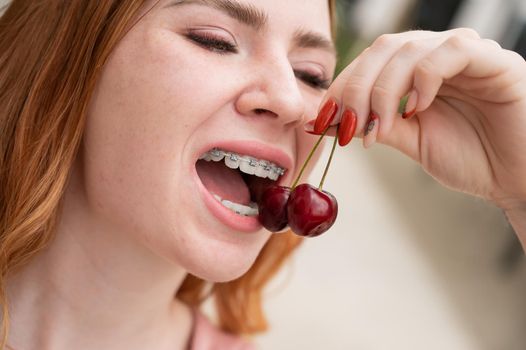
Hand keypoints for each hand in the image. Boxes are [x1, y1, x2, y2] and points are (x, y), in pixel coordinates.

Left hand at [308, 28, 525, 238]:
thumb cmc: (471, 157)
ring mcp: (465, 54)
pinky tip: (418, 108)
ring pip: (408, 48)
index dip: (341, 87)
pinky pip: (451, 52)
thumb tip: (331, 121)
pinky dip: (425, 79)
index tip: (321, 120)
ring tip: (380, 127)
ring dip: (383, 90)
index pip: (369, 62)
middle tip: (348, 126)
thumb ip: (377, 124)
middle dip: (355, 89)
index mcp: (416, 71)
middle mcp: (437, 56)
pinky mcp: (493, 61)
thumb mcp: (411, 141)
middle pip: (382, 50)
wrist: (517, 178)